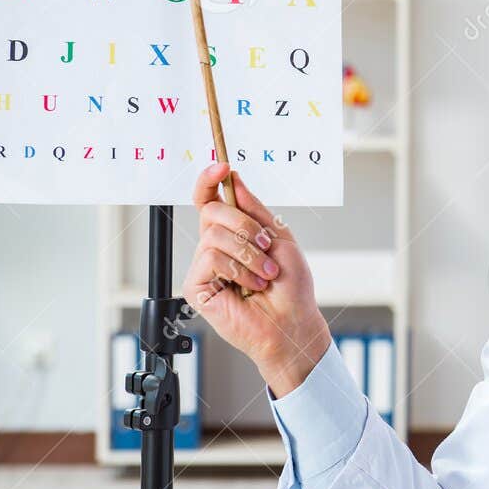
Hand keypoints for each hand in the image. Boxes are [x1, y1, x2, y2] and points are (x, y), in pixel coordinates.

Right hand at [183, 162, 331, 396]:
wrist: (292, 322)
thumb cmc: (290, 287)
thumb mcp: (280, 238)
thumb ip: (254, 209)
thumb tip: (234, 179)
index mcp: (232, 233)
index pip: (210, 200)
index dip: (209, 180)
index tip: (221, 166)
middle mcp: (214, 247)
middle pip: (212, 211)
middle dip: (246, 226)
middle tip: (267, 247)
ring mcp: (203, 267)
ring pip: (214, 235)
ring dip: (249, 253)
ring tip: (264, 275)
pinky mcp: (196, 287)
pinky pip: (211, 259)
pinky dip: (238, 269)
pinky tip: (250, 286)